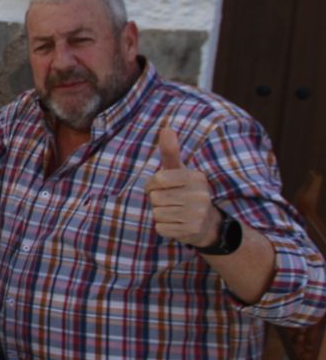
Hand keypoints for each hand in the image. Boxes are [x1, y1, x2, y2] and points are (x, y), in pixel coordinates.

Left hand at [145, 125, 220, 247]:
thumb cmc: (186, 192)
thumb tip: (166, 128)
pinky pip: (161, 228)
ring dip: (160, 214)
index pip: (157, 179)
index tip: (160, 187)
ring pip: (157, 213)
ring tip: (176, 212)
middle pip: (155, 198)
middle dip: (157, 201)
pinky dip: (164, 228)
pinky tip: (177, 224)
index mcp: (196, 177)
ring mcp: (198, 214)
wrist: (208, 224)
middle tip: (172, 202)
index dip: (152, 185)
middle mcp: (200, 195)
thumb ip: (170, 151)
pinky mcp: (192, 231)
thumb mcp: (180, 171)